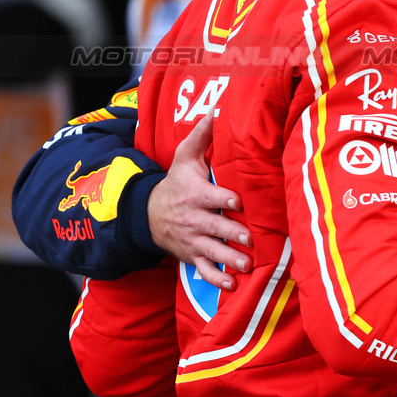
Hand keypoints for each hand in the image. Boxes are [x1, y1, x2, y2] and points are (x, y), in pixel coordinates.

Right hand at [148, 113, 249, 289]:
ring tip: (246, 266)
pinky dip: (216, 279)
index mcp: (195, 194)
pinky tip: (232, 286)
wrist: (147, 214)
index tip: (238, 202)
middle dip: (231, 234)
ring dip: (228, 259)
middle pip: (214, 227)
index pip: (211, 196)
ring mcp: (192, 240)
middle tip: (249, 239)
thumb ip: (202, 136)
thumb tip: (216, 111)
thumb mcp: (184, 157)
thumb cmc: (176, 182)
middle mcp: (193, 219)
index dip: (224, 199)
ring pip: (211, 251)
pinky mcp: (191, 256)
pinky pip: (202, 270)